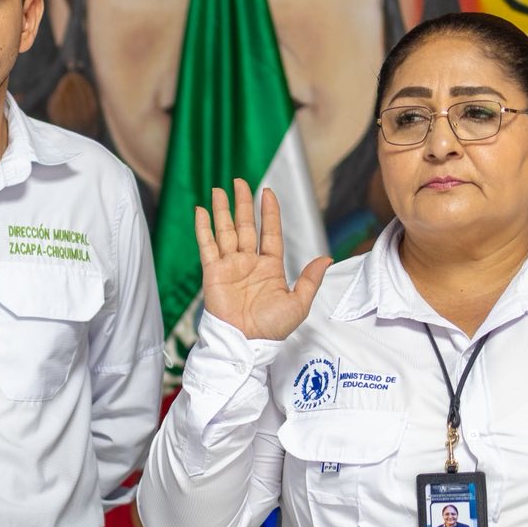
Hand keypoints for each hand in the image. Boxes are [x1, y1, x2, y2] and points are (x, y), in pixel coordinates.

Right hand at [195, 179, 330, 340]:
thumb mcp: (299, 303)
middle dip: (242, 203)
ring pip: (225, 231)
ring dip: (222, 210)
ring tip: (219, 189)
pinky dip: (203, 228)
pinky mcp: (213, 273)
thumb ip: (310, 279)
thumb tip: (326, 258)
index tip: (267, 192)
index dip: (268, 212)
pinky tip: (201, 211)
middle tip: (239, 182)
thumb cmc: (272, 329)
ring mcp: (229, 266)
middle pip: (244, 226)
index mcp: (270, 267)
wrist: (246, 344)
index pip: (269, 232)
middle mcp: (248, 263)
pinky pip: (207, 246)